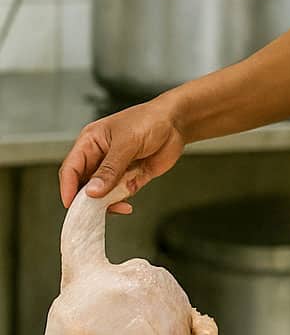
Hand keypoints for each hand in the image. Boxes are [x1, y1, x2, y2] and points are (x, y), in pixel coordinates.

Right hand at [59, 97, 186, 213]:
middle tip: (91, 214)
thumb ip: (110, 168)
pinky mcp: (130, 178)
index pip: (71, 168)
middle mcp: (99, 157)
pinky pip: (118, 195)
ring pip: (101, 193)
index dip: (68, 187)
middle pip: (84, 184)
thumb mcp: (127, 142)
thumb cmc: (150, 120)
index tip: (71, 205)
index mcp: (90, 142)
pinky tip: (126, 206)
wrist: (178, 123)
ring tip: (117, 207)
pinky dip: (120, 202)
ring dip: (106, 203)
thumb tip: (92, 191)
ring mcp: (115, 169)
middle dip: (87, 200)